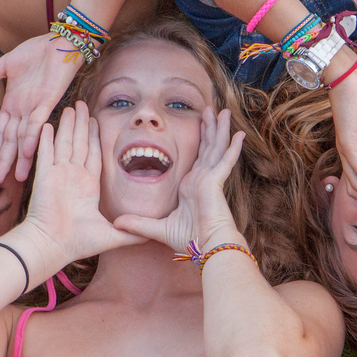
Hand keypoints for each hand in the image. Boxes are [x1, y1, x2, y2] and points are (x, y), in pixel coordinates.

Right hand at [0, 34, 84, 183]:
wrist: (61, 42)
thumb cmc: (38, 52)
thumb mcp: (7, 64)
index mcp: (14, 104)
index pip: (1, 130)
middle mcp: (24, 110)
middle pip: (11, 140)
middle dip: (5, 160)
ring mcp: (36, 107)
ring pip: (24, 137)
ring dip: (19, 157)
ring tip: (16, 177)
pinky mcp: (48, 101)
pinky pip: (37, 122)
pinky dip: (32, 136)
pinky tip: (27, 152)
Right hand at [20, 102, 142, 263]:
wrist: (54, 246)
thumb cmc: (79, 242)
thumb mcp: (113, 235)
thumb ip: (132, 232)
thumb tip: (152, 237)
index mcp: (87, 186)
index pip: (92, 154)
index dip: (94, 137)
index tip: (96, 121)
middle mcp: (72, 176)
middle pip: (79, 143)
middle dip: (81, 124)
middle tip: (82, 105)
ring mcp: (58, 174)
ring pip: (64, 142)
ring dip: (67, 125)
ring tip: (70, 108)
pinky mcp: (45, 176)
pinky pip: (46, 152)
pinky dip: (47, 138)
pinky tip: (48, 123)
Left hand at [114, 108, 248, 253]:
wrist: (206, 246)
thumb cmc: (188, 240)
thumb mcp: (157, 228)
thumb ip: (139, 223)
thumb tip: (117, 223)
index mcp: (193, 186)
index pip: (198, 157)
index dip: (200, 140)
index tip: (200, 125)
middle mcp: (203, 179)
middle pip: (208, 147)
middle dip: (210, 128)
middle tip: (212, 110)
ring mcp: (211, 179)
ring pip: (216, 148)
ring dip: (220, 129)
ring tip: (224, 112)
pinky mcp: (216, 181)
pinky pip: (226, 160)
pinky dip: (233, 147)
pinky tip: (240, 134)